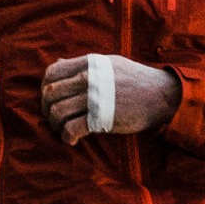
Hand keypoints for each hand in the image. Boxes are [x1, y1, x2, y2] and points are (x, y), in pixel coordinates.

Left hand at [41, 52, 182, 143]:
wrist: (160, 97)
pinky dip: (66, 137)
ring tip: (63, 129)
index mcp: (89, 64)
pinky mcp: (99, 118)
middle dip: (47, 108)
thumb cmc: (136, 80)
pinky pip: (71, 129)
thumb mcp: (110, 64)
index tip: (50, 98)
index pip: (52, 72)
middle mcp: (88, 78)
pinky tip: (72, 140)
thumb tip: (59, 63)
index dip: (44, 87)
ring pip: (57, 112)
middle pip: (51, 93)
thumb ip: (83, 64)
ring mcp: (94, 98)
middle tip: (53, 117)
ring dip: (55, 124)